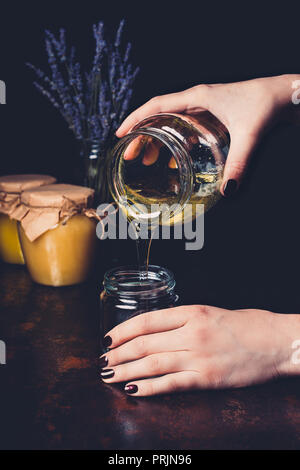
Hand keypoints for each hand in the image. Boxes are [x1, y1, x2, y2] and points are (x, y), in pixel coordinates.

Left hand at [100, 305, 299, 395]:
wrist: (275, 342)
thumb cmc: (246, 325)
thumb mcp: (210, 312)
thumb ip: (182, 320)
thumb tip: (153, 331)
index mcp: (191, 312)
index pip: (146, 320)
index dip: (122, 330)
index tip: (107, 338)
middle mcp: (191, 333)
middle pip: (144, 343)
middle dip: (118, 353)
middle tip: (102, 360)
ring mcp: (198, 356)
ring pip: (152, 364)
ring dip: (126, 370)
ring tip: (109, 375)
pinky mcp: (207, 378)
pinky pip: (171, 384)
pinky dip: (149, 388)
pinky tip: (133, 390)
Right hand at [116, 74, 299, 194]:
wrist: (285, 95)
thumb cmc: (265, 104)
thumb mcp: (249, 135)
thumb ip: (238, 163)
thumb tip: (228, 191)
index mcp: (197, 97)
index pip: (156, 106)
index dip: (136, 119)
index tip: (121, 134)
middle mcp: (197, 101)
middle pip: (159, 116)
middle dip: (143, 135)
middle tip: (132, 155)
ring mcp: (204, 108)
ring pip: (171, 124)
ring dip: (157, 140)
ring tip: (147, 161)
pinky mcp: (212, 117)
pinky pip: (185, 130)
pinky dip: (175, 144)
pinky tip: (172, 161)